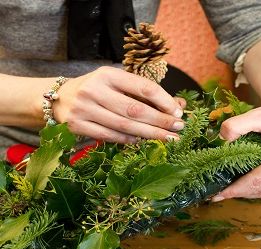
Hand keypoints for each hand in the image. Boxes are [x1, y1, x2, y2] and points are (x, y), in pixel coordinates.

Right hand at [54, 66, 184, 143]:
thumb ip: (143, 94)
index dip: (164, 101)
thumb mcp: (117, 84)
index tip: (178, 112)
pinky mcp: (77, 125)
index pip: (143, 87)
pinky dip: (129, 139)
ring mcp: (84, 109)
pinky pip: (109, 136)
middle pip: (135, 109)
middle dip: (161, 121)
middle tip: (178, 129)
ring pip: (124, 125)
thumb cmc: (96, 90)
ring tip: (168, 138)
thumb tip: (177, 106)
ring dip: (150, 134)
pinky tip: (143, 141)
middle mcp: (95, 89)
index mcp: (108, 74)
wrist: (59, 98)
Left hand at [212, 87, 260, 200]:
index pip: (260, 179)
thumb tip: (221, 138)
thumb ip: (240, 124)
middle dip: (239, 193)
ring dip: (247, 193)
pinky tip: (241, 186)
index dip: (238, 188)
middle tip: (217, 194)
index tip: (219, 194)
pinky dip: (257, 189)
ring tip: (226, 191)